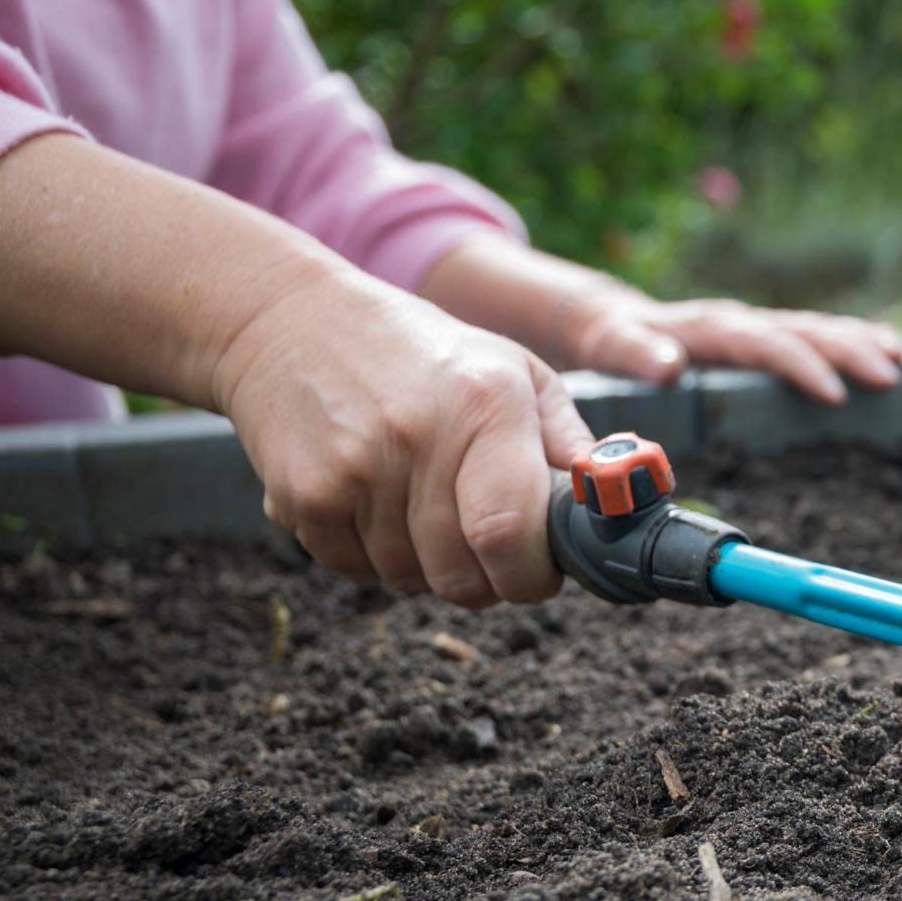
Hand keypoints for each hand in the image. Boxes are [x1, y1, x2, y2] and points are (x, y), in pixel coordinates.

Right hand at [215, 260, 595, 607]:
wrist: (284, 320)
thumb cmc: (421, 352)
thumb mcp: (512, 370)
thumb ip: (568, 440)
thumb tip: (616, 502)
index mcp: (485, 404)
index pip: (512, 533)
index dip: (533, 576)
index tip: (541, 572)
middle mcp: (418, 437)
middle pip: (464, 576)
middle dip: (487, 580)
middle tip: (485, 547)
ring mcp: (353, 469)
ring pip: (411, 580)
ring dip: (427, 566)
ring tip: (420, 505)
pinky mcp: (301, 495)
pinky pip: (354, 571)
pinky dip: (370, 556)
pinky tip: (371, 501)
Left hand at [556, 285, 901, 403]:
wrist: (598, 317)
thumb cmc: (605, 340)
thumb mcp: (609, 345)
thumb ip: (635, 353)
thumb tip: (668, 365)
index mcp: (706, 328)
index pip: (761, 344)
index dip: (798, 366)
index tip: (834, 393)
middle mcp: (737, 322)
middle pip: (800, 330)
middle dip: (846, 351)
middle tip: (889, 374)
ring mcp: (752, 328)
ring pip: (814, 329)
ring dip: (857, 343)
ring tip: (900, 358)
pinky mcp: (761, 339)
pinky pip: (813, 336)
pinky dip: (852, 340)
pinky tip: (890, 351)